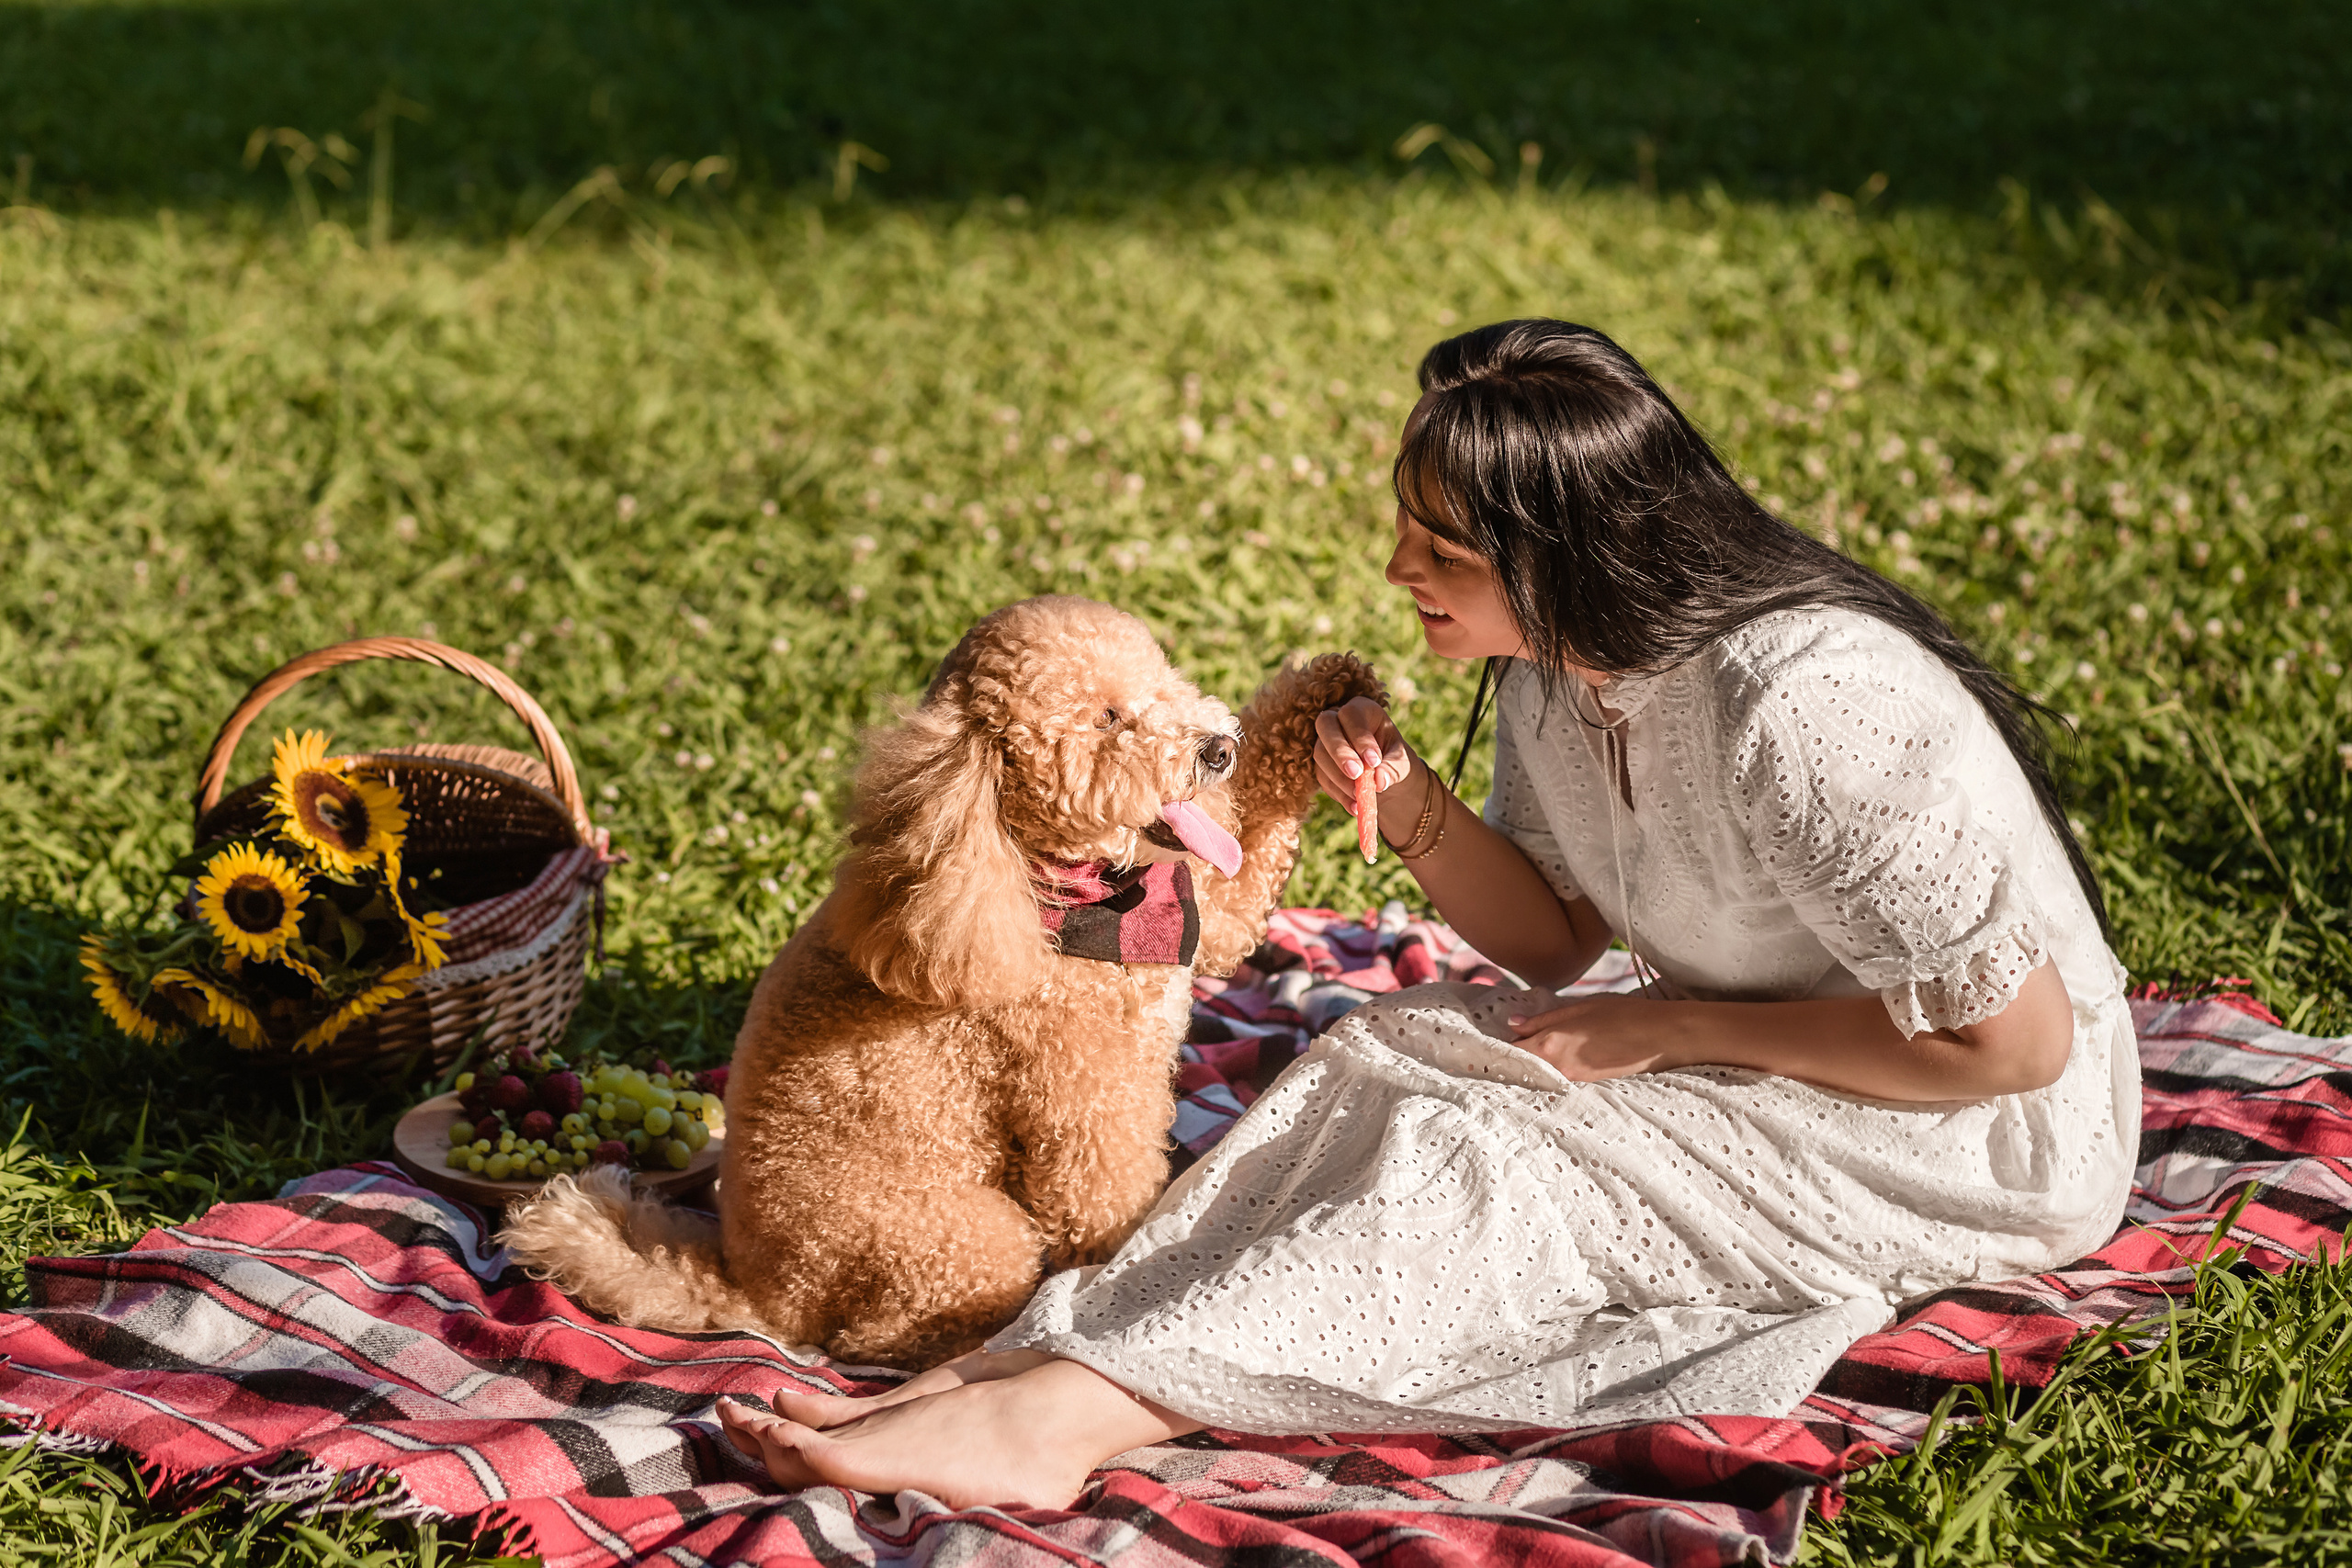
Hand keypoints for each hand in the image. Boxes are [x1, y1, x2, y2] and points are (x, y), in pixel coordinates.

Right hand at [1313, 696, 1414, 815]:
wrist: (1384, 774)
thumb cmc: (1393, 759)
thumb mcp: (1401, 762)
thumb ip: (1393, 768)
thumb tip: (1380, 781)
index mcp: (1361, 710)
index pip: (1351, 714)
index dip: (1360, 737)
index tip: (1374, 761)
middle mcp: (1337, 719)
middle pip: (1325, 725)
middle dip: (1340, 752)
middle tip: (1357, 775)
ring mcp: (1324, 741)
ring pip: (1320, 753)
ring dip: (1339, 777)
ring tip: (1361, 796)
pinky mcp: (1320, 764)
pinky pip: (1321, 777)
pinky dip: (1338, 794)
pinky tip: (1355, 806)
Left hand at [1504, 993, 1683, 1081]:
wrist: (1664, 1038)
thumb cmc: (1626, 1015)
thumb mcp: (1582, 1007)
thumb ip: (1544, 1019)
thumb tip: (1513, 1024)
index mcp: (1551, 1043)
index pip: (1511, 1050)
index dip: (1498, 1046)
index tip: (1486, 1044)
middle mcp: (1558, 1067)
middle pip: (1522, 1067)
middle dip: (1510, 1061)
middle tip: (1499, 1053)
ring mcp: (1573, 1081)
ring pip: (1540, 1077)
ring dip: (1530, 1069)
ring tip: (1523, 1058)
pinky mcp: (1588, 1088)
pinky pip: (1559, 1083)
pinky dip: (1550, 1076)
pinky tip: (1552, 1067)